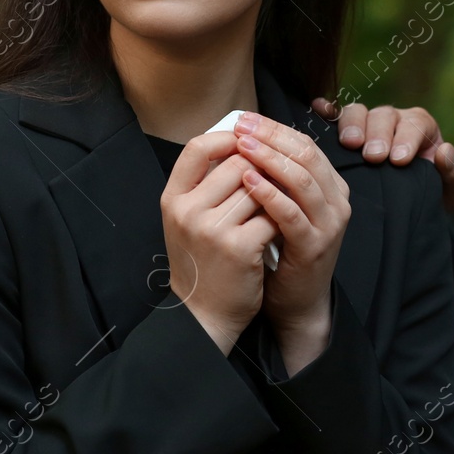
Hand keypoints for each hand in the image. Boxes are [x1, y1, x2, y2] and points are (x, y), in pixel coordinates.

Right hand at [160, 130, 277, 354]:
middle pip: (237, 163)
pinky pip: (272, 216)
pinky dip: (280, 220)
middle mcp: (188, 211)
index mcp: (173, 199)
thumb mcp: (188, 220)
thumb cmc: (202, 263)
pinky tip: (279, 229)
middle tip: (272, 181)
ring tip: (275, 206)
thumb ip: (206, 185)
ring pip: (259, 188)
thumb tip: (241, 142)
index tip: (247, 141)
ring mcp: (212, 229)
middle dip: (260, 170)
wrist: (203, 315)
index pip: (197, 147)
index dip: (226, 138)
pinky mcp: (239, 247)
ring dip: (274, 194)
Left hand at [233, 111, 349, 372]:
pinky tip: (247, 181)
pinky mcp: (315, 246)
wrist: (295, 301)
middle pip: (306, 155)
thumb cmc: (282, 249)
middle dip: (271, 137)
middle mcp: (337, 201)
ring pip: (303, 179)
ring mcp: (330, 224)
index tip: (244, 118)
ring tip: (242, 146)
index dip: (275, 128)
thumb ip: (275, 176)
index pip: (305, 144)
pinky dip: (269, 194)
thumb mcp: (282, 206)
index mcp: (331, 186)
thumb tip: (245, 136)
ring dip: (269, 159)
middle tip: (241, 126)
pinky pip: (292, 213)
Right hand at [313, 97, 453, 210]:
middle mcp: (393, 120)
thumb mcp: (453, 190)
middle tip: (374, 156)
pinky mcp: (345, 133)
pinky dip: (326, 111)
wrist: (411, 206)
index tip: (399, 160)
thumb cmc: (434, 194)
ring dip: (352, 125)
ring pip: (357, 112)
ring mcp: (367, 124)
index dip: (406, 138)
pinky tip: (318, 110)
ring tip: (349, 144)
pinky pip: (334, 116)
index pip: (415, 123)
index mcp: (420, 128)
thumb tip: (443, 152)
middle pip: (383, 115)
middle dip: (378, 134)